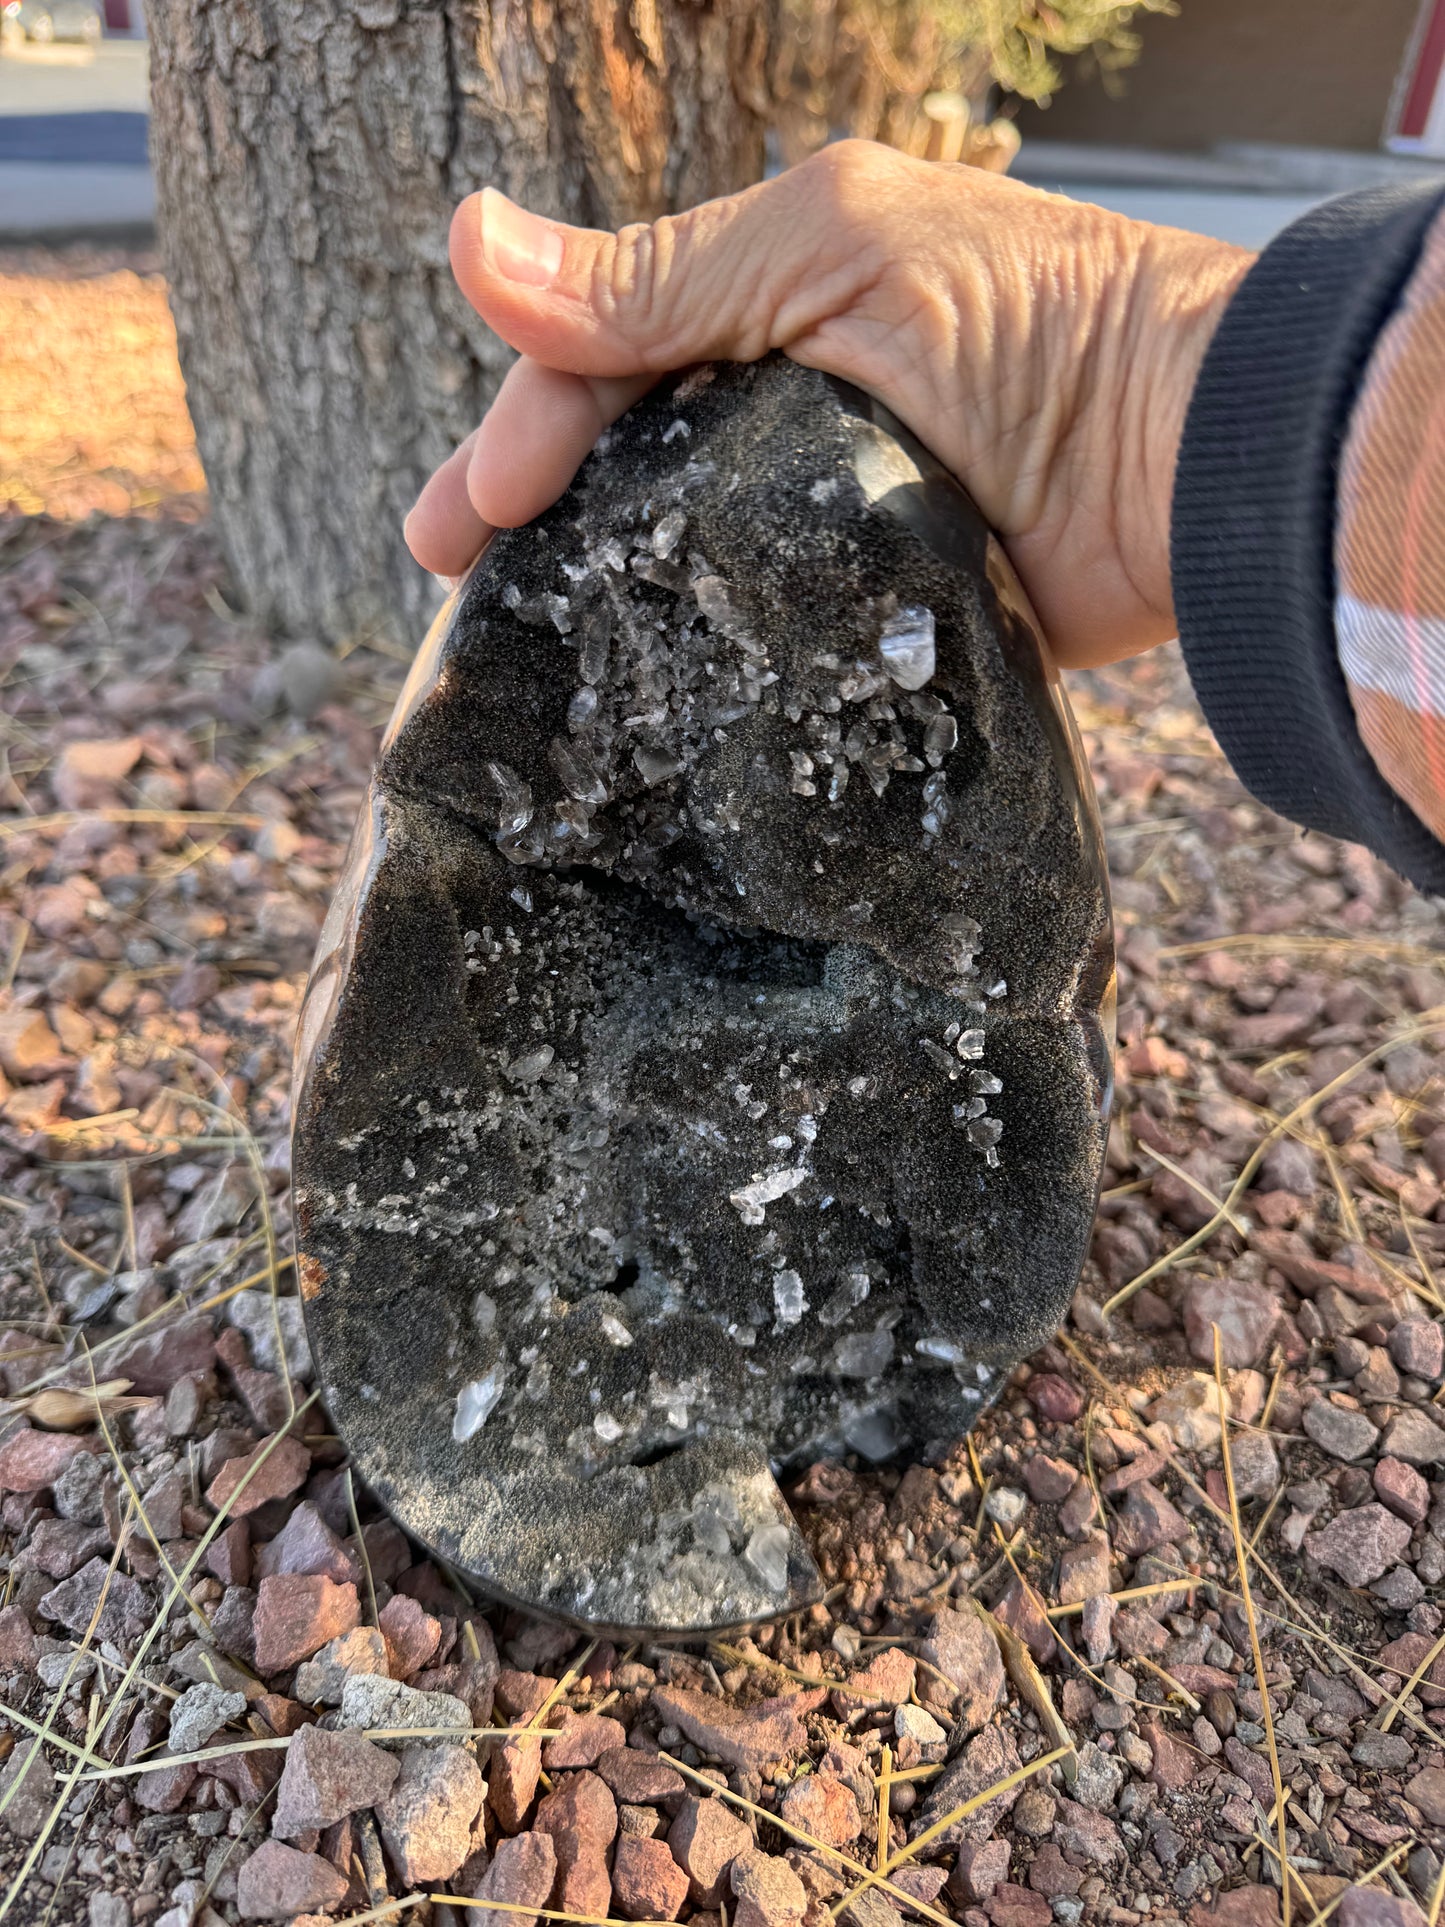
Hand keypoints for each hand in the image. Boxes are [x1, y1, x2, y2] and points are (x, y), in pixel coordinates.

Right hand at [405, 141, 1250, 668]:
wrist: (1191, 460)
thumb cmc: (1032, 322)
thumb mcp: (827, 258)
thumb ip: (655, 278)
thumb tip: (465, 240)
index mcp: (779, 301)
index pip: (613, 353)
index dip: (527, 426)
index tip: (465, 519)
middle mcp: (797, 406)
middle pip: (632, 457)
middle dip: (532, 515)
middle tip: (448, 581)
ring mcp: (837, 512)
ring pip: (689, 553)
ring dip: (605, 592)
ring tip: (525, 655)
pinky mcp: (882, 606)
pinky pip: (772, 632)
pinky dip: (707, 657)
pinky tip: (647, 695)